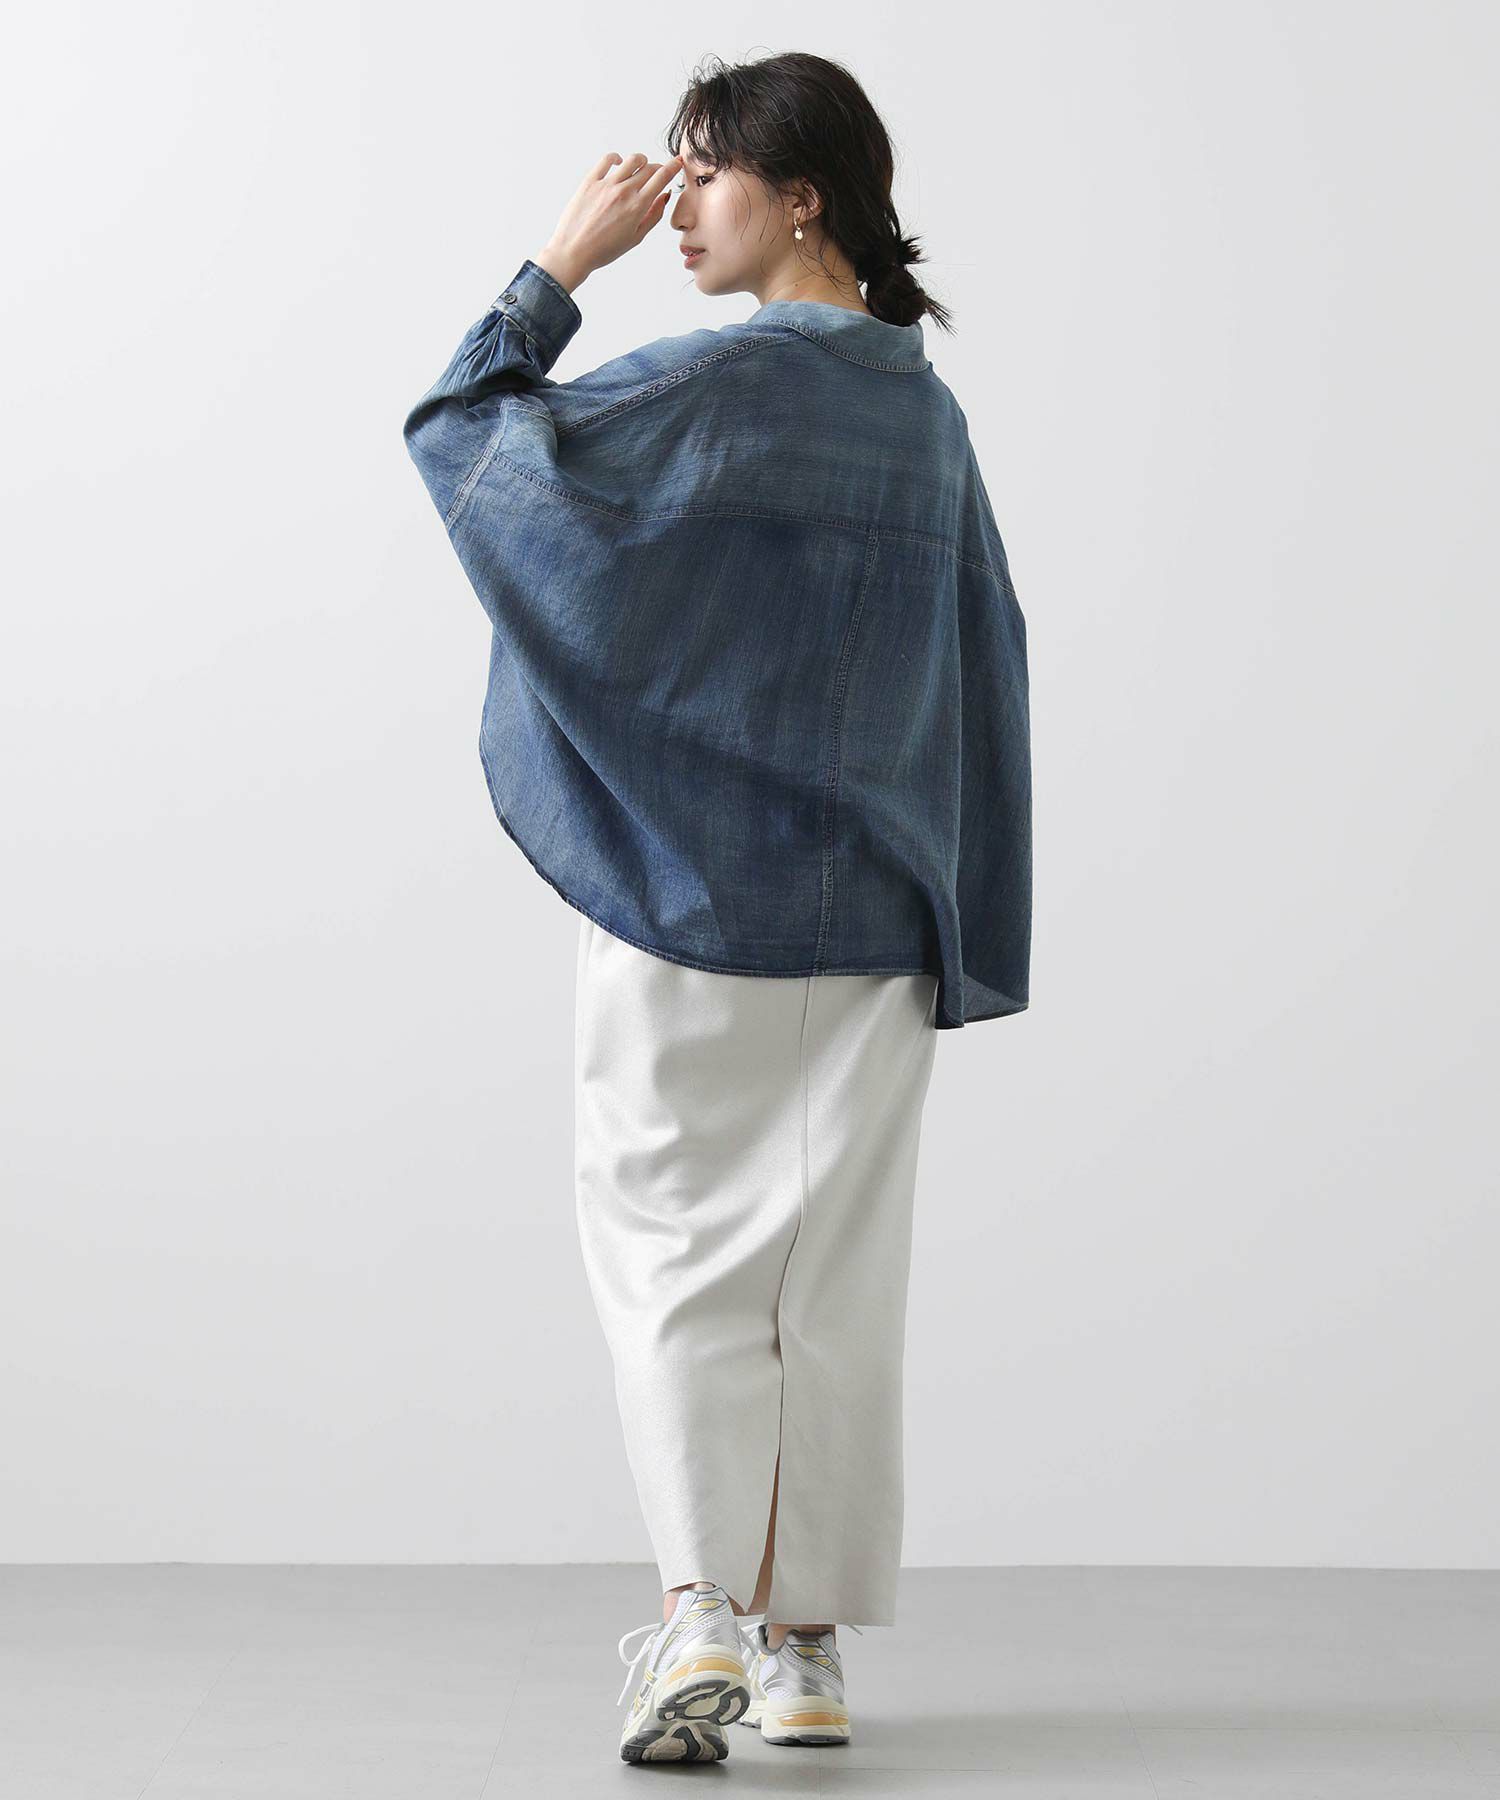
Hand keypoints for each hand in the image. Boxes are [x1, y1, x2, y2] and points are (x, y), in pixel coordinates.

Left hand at [533, 151, 683, 293]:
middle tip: (658, 173)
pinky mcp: (590, 181)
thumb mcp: (635, 238)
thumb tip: (664, 196)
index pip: (661, 177)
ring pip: (632, 160)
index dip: (673, 167)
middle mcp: (623, 191)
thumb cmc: (603, 250)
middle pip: (649, 168)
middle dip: (658, 168)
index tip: (677, 163)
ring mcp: (606, 184)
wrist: (573, 251)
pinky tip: (619, 164)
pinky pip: (607, 160)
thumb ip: (653, 215)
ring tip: (640, 167)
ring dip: (641, 161)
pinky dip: (617, 158)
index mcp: (637, 207)